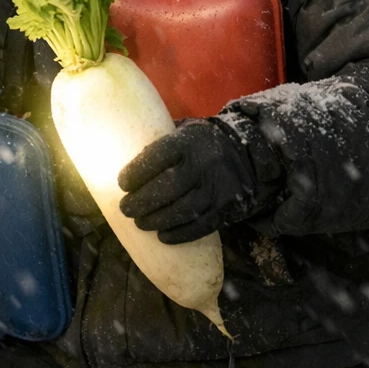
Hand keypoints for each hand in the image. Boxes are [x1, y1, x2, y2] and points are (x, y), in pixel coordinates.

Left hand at [117, 118, 262, 244]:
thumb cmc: (202, 143)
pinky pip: (201, 226)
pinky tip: (163, 237)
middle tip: (125, 209)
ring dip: (157, 220)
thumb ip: (160, 143)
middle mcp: (204, 164)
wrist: (247, 154)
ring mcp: (218, 187)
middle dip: (142, 201)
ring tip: (140, 223)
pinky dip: (180, 234)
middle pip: (168, 187)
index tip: (121, 184)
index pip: (158, 156)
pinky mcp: (227, 207)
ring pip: (183, 210)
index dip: (136, 172)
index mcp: (189, 142)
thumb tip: (126, 160)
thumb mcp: (183, 131)